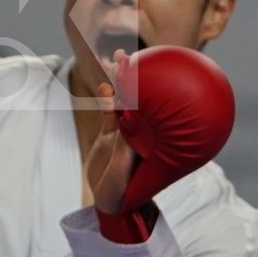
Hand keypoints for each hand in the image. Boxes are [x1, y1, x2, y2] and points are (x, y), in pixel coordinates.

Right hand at [84, 51, 139, 215]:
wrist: (109, 202)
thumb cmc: (121, 196)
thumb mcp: (121, 175)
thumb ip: (123, 154)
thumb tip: (126, 134)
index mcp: (148, 140)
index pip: (152, 110)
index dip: (153, 90)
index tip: (154, 70)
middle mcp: (138, 131)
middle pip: (139, 98)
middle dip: (136, 76)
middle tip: (133, 55)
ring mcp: (124, 131)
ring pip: (123, 100)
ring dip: (120, 80)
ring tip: (119, 58)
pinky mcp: (109, 134)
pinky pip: (109, 112)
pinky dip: (106, 99)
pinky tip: (104, 86)